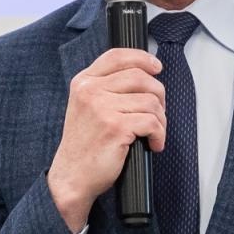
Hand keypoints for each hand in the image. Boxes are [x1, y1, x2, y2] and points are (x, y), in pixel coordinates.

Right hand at [47, 48, 164, 231]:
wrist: (72, 177)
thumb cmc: (84, 145)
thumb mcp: (86, 107)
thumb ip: (106, 88)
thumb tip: (144, 77)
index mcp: (83, 82)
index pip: (117, 56)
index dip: (142, 58)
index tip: (156, 67)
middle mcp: (91, 91)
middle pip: (140, 77)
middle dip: (158, 95)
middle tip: (158, 113)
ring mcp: (102, 108)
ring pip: (150, 101)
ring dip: (160, 120)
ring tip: (153, 133)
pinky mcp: (116, 127)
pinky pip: (152, 122)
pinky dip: (159, 135)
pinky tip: (153, 143)